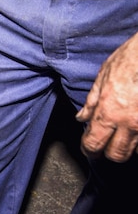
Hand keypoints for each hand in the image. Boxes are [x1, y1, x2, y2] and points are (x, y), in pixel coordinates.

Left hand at [76, 32, 137, 161]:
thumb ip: (91, 101)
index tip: (88, 149)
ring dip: (130, 146)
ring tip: (125, 135)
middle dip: (109, 152)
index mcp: (108, 112)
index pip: (93, 143)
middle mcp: (128, 122)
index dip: (88, 150)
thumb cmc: (130, 59)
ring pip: (137, 151)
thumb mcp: (103, 77)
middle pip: (117, 154)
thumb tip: (81, 117)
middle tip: (106, 144)